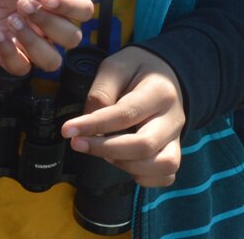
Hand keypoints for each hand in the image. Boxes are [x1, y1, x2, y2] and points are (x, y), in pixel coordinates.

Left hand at [0, 0, 90, 74]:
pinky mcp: (10, 55)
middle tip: (20, 4)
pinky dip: (10, 53)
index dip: (71, 7)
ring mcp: (30, 41)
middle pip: (72, 38)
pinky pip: (22, 68)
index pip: (83, 9)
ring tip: (10, 21)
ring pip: (53, 60)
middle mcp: (48, 22)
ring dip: (34, 43)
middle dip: (49, 23)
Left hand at [62, 46, 185, 186]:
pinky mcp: (174, 151)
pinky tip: (122, 162)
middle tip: (77, 144)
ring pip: (162, 165)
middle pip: (145, 145)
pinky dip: (143, 176)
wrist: (166, 73)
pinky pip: (166, 175)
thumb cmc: (137, 69)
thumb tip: (88, 122)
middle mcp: (173, 118)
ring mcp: (176, 138)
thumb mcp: (115, 66)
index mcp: (159, 92)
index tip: (67, 130)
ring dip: (126, 165)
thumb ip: (102, 91)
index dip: (94, 125)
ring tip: (104, 152)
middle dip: (105, 149)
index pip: (126, 114)